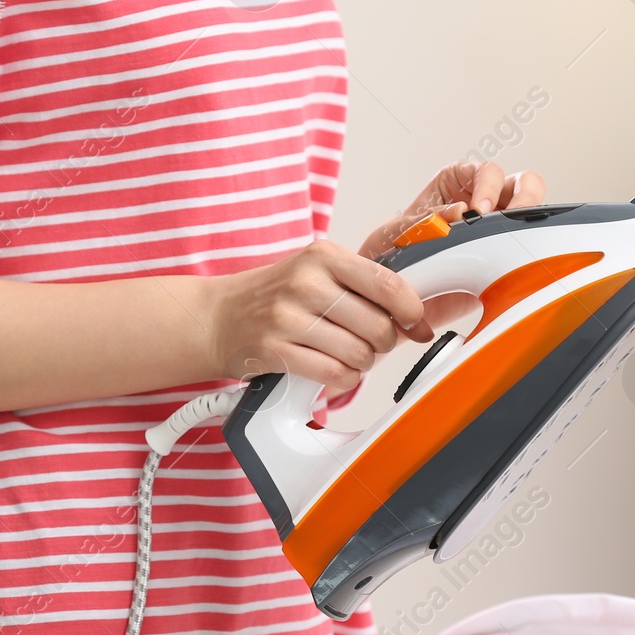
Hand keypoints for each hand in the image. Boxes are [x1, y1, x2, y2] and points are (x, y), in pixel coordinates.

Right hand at [207, 241, 433, 391]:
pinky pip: (334, 374)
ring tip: (349, 355)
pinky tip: (336, 370)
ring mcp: (286, 317)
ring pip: (359, 353)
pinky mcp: (274, 350)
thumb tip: (418, 320)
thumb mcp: (317, 272)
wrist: (217, 317)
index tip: (415, 323)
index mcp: (323, 256)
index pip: (387, 284)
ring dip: (363, 363)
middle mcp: (305, 282)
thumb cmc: (276, 295)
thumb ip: (365, 288)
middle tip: (373, 341)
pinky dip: (344, 378)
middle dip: (385, 342)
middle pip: (377, 324)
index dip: (411, 310)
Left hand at [358, 160, 547, 260]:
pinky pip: (528, 249)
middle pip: (522, 183)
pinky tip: (517, 264)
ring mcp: (497, 230)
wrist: (394, 301)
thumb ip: (426, 219)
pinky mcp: (506, 260)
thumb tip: (459, 212)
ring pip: (532, 213)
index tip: (478, 211)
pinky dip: (531, 252)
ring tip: (519, 239)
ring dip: (532, 220)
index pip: (485, 171)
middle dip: (524, 197)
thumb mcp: (398, 231)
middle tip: (509, 219)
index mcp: (455, 184)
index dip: (487, 186)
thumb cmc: (391, 257)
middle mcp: (482, 202)